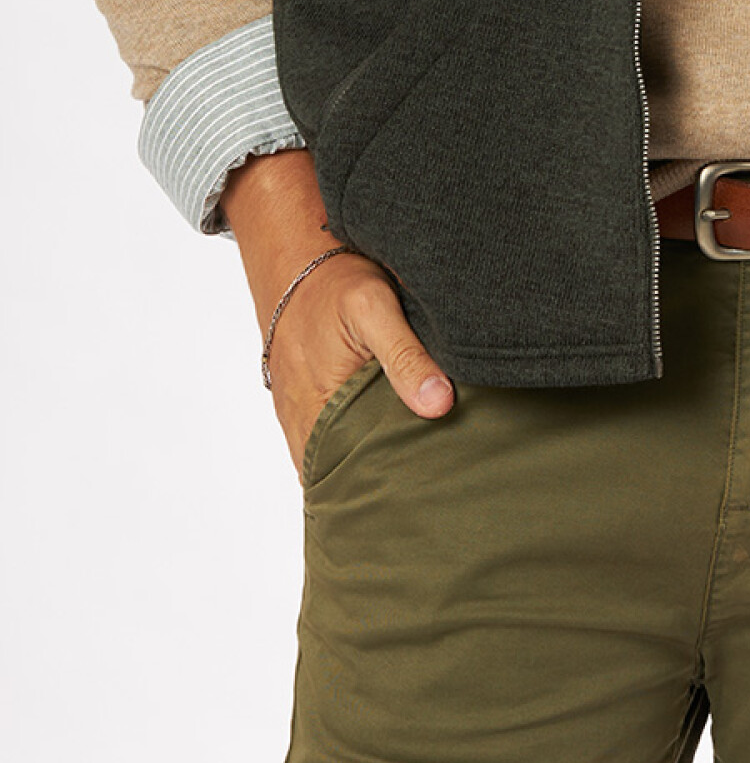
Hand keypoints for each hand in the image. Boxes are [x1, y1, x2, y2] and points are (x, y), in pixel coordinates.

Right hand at [220, 148, 454, 479]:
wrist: (297, 258)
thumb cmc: (334, 282)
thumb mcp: (372, 308)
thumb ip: (405, 355)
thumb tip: (439, 405)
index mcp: (317, 407)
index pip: (349, 477)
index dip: (388, 492)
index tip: (429, 503)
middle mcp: (304, 422)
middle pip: (348, 475)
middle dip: (387, 488)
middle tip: (438, 499)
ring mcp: (303, 417)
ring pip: (342, 462)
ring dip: (375, 470)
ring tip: (425, 486)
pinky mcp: (308, 406)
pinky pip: (334, 443)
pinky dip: (361, 452)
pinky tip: (396, 454)